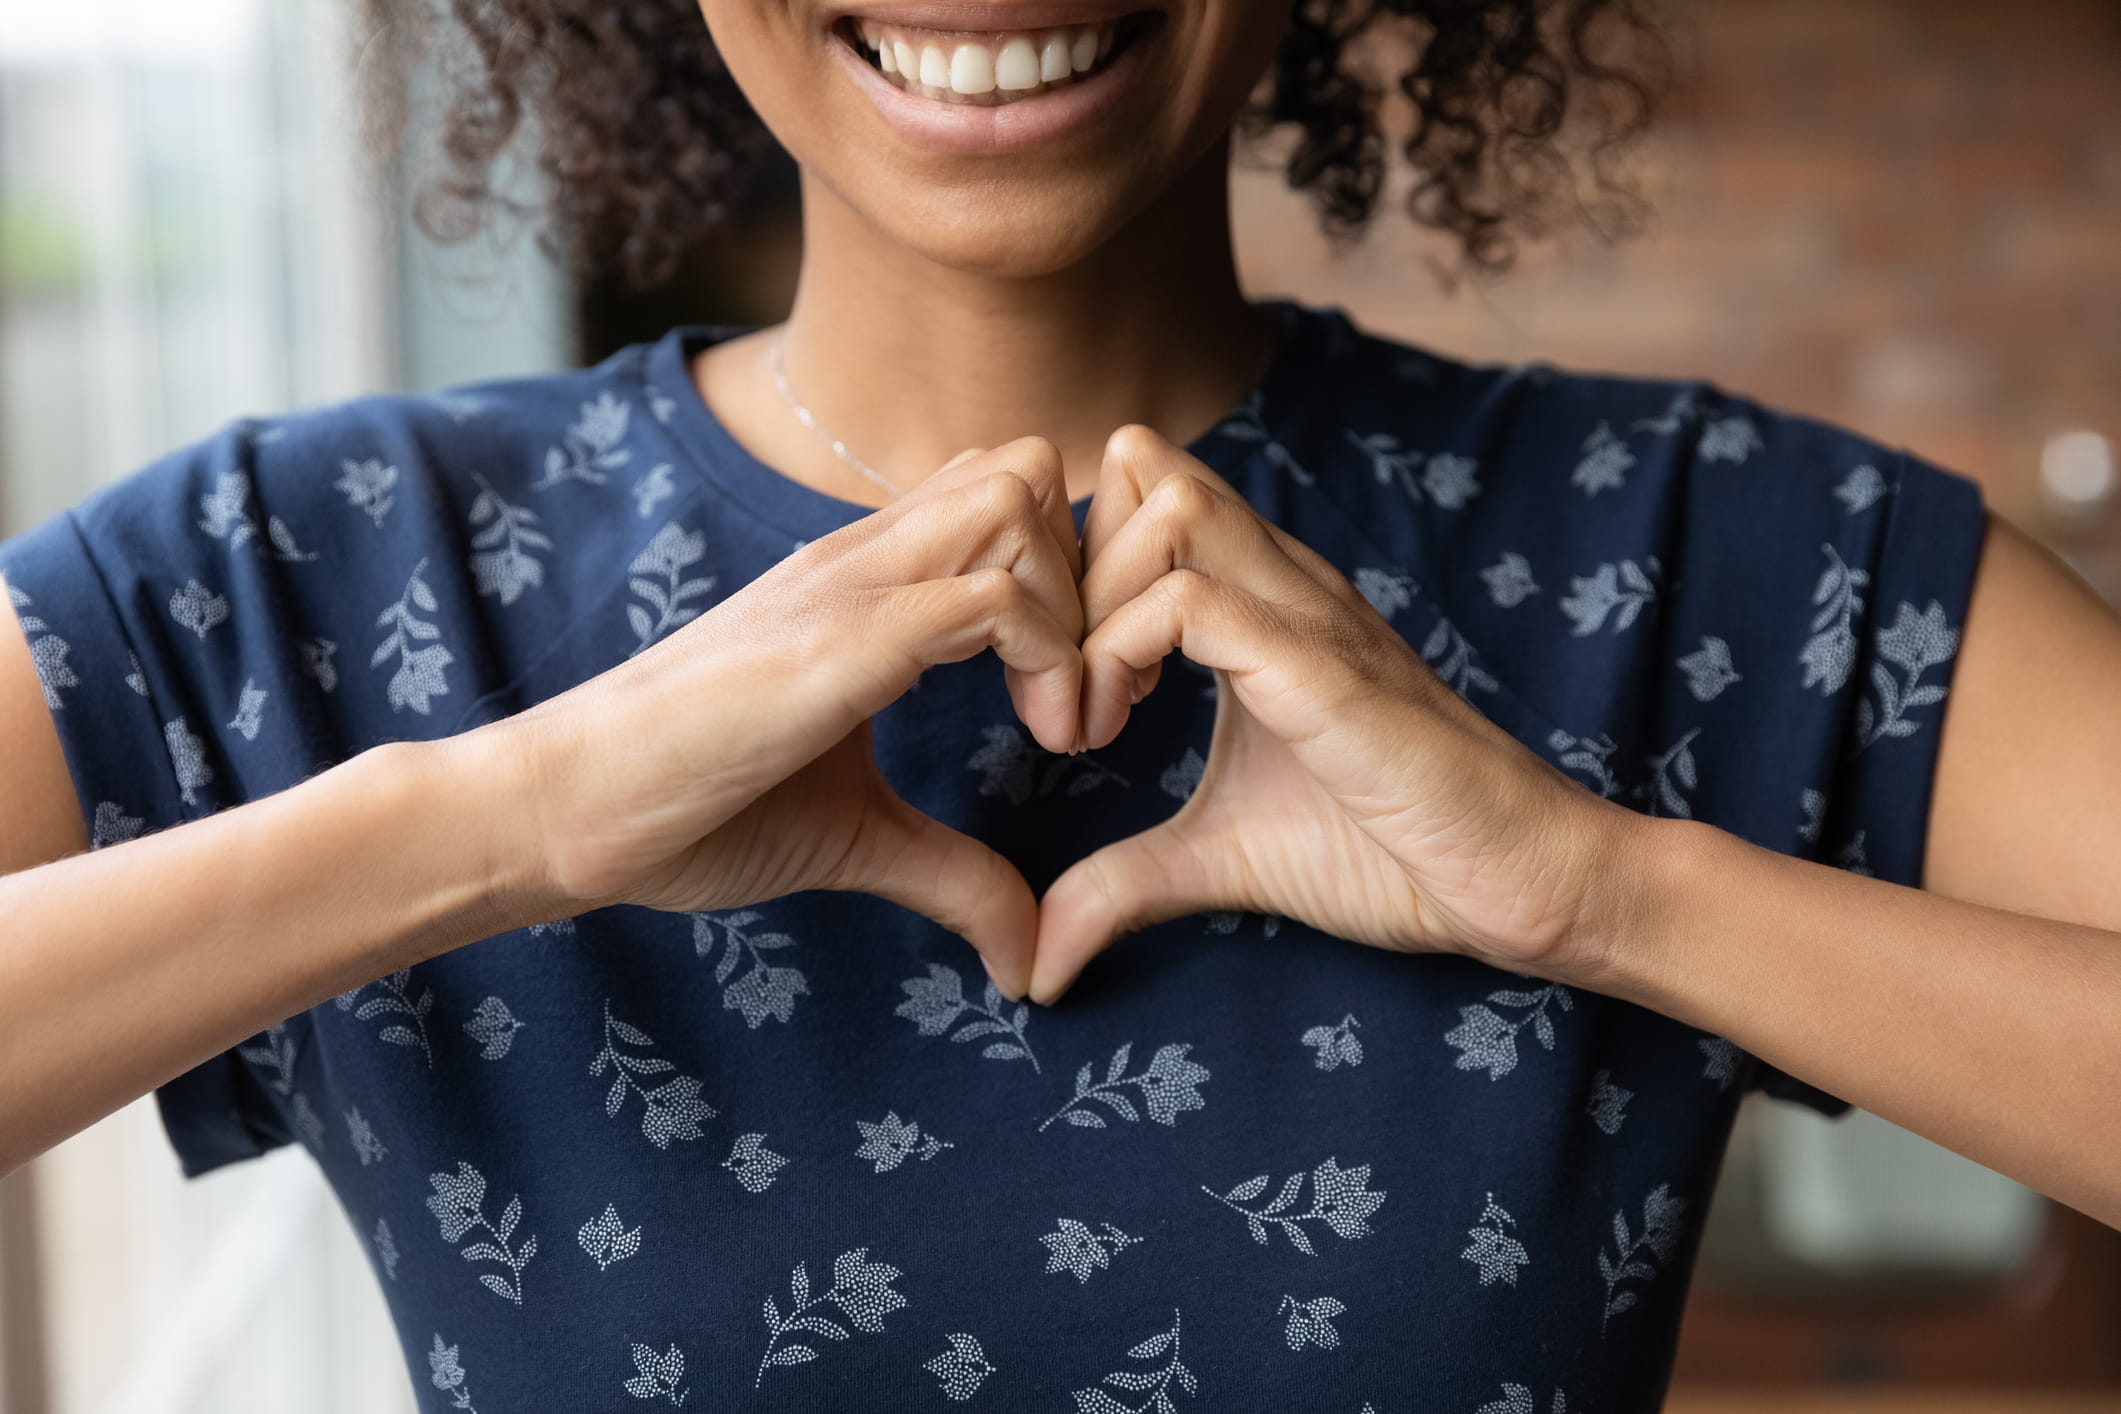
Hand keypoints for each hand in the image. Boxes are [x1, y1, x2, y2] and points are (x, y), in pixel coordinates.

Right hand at [487, 437, 1085, 997]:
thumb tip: (1029, 953)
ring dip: (1077, 608)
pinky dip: (1051, 658)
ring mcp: (849, 585)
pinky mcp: (841, 639)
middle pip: (1025, 466)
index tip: (1077, 701)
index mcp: (864, 582)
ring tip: (1068, 722)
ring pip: (1019, 499)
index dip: (1070, 583)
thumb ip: (951, 873)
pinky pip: (991, 594)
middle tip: (1095, 692)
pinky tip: (1044, 740)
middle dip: (1093, 572)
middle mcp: (862, 557)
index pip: (1002, 498)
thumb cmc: (689, 809)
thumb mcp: (856, 837)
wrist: (563, 810)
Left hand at [1029, 426, 1642, 1002]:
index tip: (1058, 687)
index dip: (1068, 574)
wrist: (1521, 879)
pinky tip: (1116, 734)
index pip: (1133, 493)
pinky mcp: (1321, 667)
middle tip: (1056, 695)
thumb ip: (1121, 884)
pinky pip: (1191, 601)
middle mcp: (1279, 581)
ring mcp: (1304, 614)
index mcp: (1256, 600)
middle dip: (1062, 574)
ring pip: (1161, 507)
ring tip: (1088, 720)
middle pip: (1137, 469)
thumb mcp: (1219, 858)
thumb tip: (1036, 961)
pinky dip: (1118, 657)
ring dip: (1089, 609)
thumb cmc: (1390, 852)